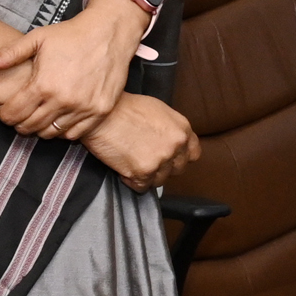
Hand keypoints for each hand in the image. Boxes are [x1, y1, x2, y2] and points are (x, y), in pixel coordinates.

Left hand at [0, 0, 147, 140]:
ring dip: (40, 128)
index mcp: (44, 84)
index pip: (14, 113)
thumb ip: (9, 54)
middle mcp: (64, 100)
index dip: (3, 114)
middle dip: (19, 123)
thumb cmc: (72, 34)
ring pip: (52, 132)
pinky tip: (58, 118)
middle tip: (19, 115)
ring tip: (38, 116)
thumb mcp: (37, 38)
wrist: (109, 32)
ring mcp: (84, 107)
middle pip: (30, 126)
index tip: (3, 110)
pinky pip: (75, 133)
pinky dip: (63, 130)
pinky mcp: (101, 110)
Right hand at [84, 94, 199, 192]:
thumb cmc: (125, 108)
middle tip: (145, 159)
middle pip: (177, 169)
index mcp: (182, 130)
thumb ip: (171, 129)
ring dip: (147, 175)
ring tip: (132, 162)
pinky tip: (124, 169)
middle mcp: (176, 146)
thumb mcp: (159, 111)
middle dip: (163, 167)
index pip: (193, 154)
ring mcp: (161, 160)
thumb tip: (170, 142)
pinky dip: (132, 181)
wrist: (102, 114)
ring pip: (160, 180)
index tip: (168, 158)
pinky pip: (142, 187)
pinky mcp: (143, 172)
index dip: (179, 157)